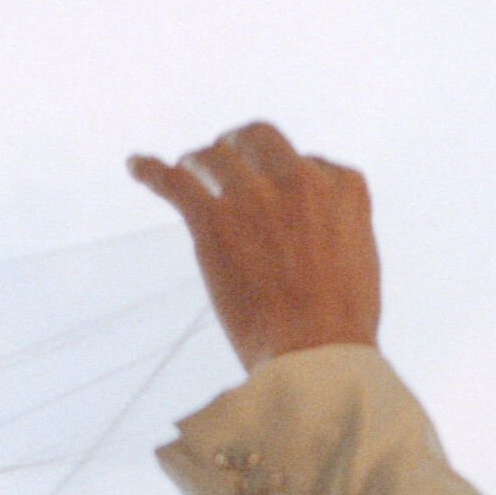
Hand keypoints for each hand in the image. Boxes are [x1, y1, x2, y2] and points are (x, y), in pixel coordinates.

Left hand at [128, 123, 379, 369]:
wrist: (316, 356)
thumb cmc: (341, 327)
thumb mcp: (360, 261)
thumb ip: (339, 230)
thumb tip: (316, 232)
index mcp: (343, 188)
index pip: (308, 163)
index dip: (287, 178)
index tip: (276, 194)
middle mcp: (299, 180)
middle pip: (259, 139)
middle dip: (239, 145)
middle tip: (224, 156)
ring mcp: (255, 196)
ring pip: (215, 157)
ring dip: (198, 162)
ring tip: (186, 172)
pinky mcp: (215, 221)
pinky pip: (174, 182)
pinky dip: (150, 171)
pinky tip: (135, 166)